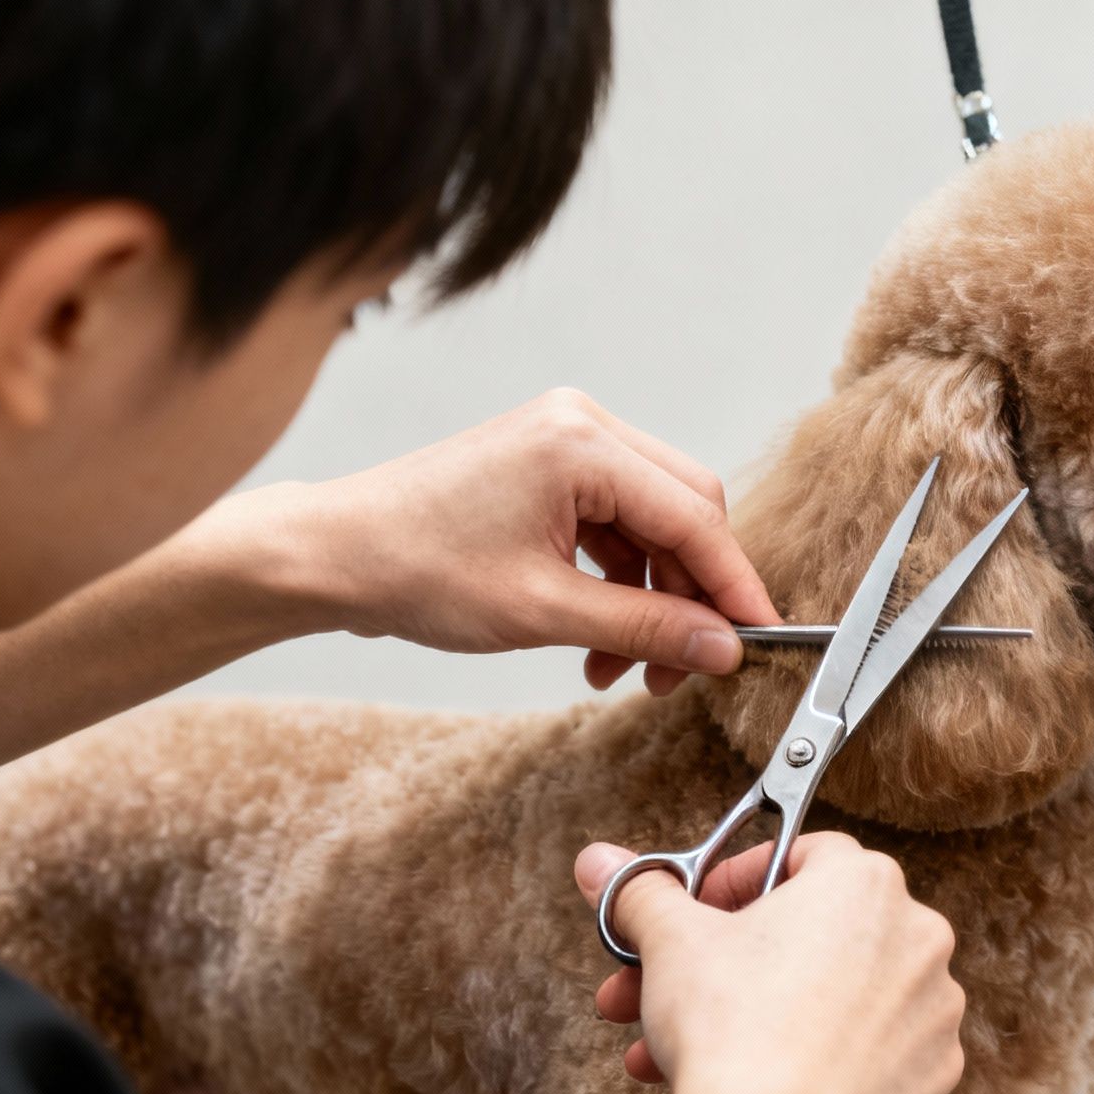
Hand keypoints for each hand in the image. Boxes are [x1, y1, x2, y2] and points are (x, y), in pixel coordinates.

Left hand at [237, 388, 781, 693]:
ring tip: (620, 666)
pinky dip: (619, 582)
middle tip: (683, 668)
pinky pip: (616, 524)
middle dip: (691, 595)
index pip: (694, 517)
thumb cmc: (415, 570)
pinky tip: (597, 637)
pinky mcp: (548, 467)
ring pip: (652, 524)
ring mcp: (564, 442)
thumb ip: (645, 626)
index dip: (734, 586)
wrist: (332, 556)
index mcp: (582, 443)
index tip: (761, 639)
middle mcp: (581, 425)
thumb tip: (722, 646)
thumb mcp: (542, 611)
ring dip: (652, 597)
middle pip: (684, 512)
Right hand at [574, 835, 965, 1093]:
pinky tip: (754, 1073)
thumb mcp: (670, 941)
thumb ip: (642, 892)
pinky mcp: (932, 1067)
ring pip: (832, 991)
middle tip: (666, 984)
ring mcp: (932, 1004)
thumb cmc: (733, 1028)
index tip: (695, 913)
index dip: (735, 880)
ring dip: (758, 1008)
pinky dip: (819, 1052)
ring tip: (678, 1044)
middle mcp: (914, 932)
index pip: (800, 853)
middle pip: (809, 930)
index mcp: (863, 882)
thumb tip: (600, 863)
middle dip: (725, 959)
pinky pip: (867, 1044)